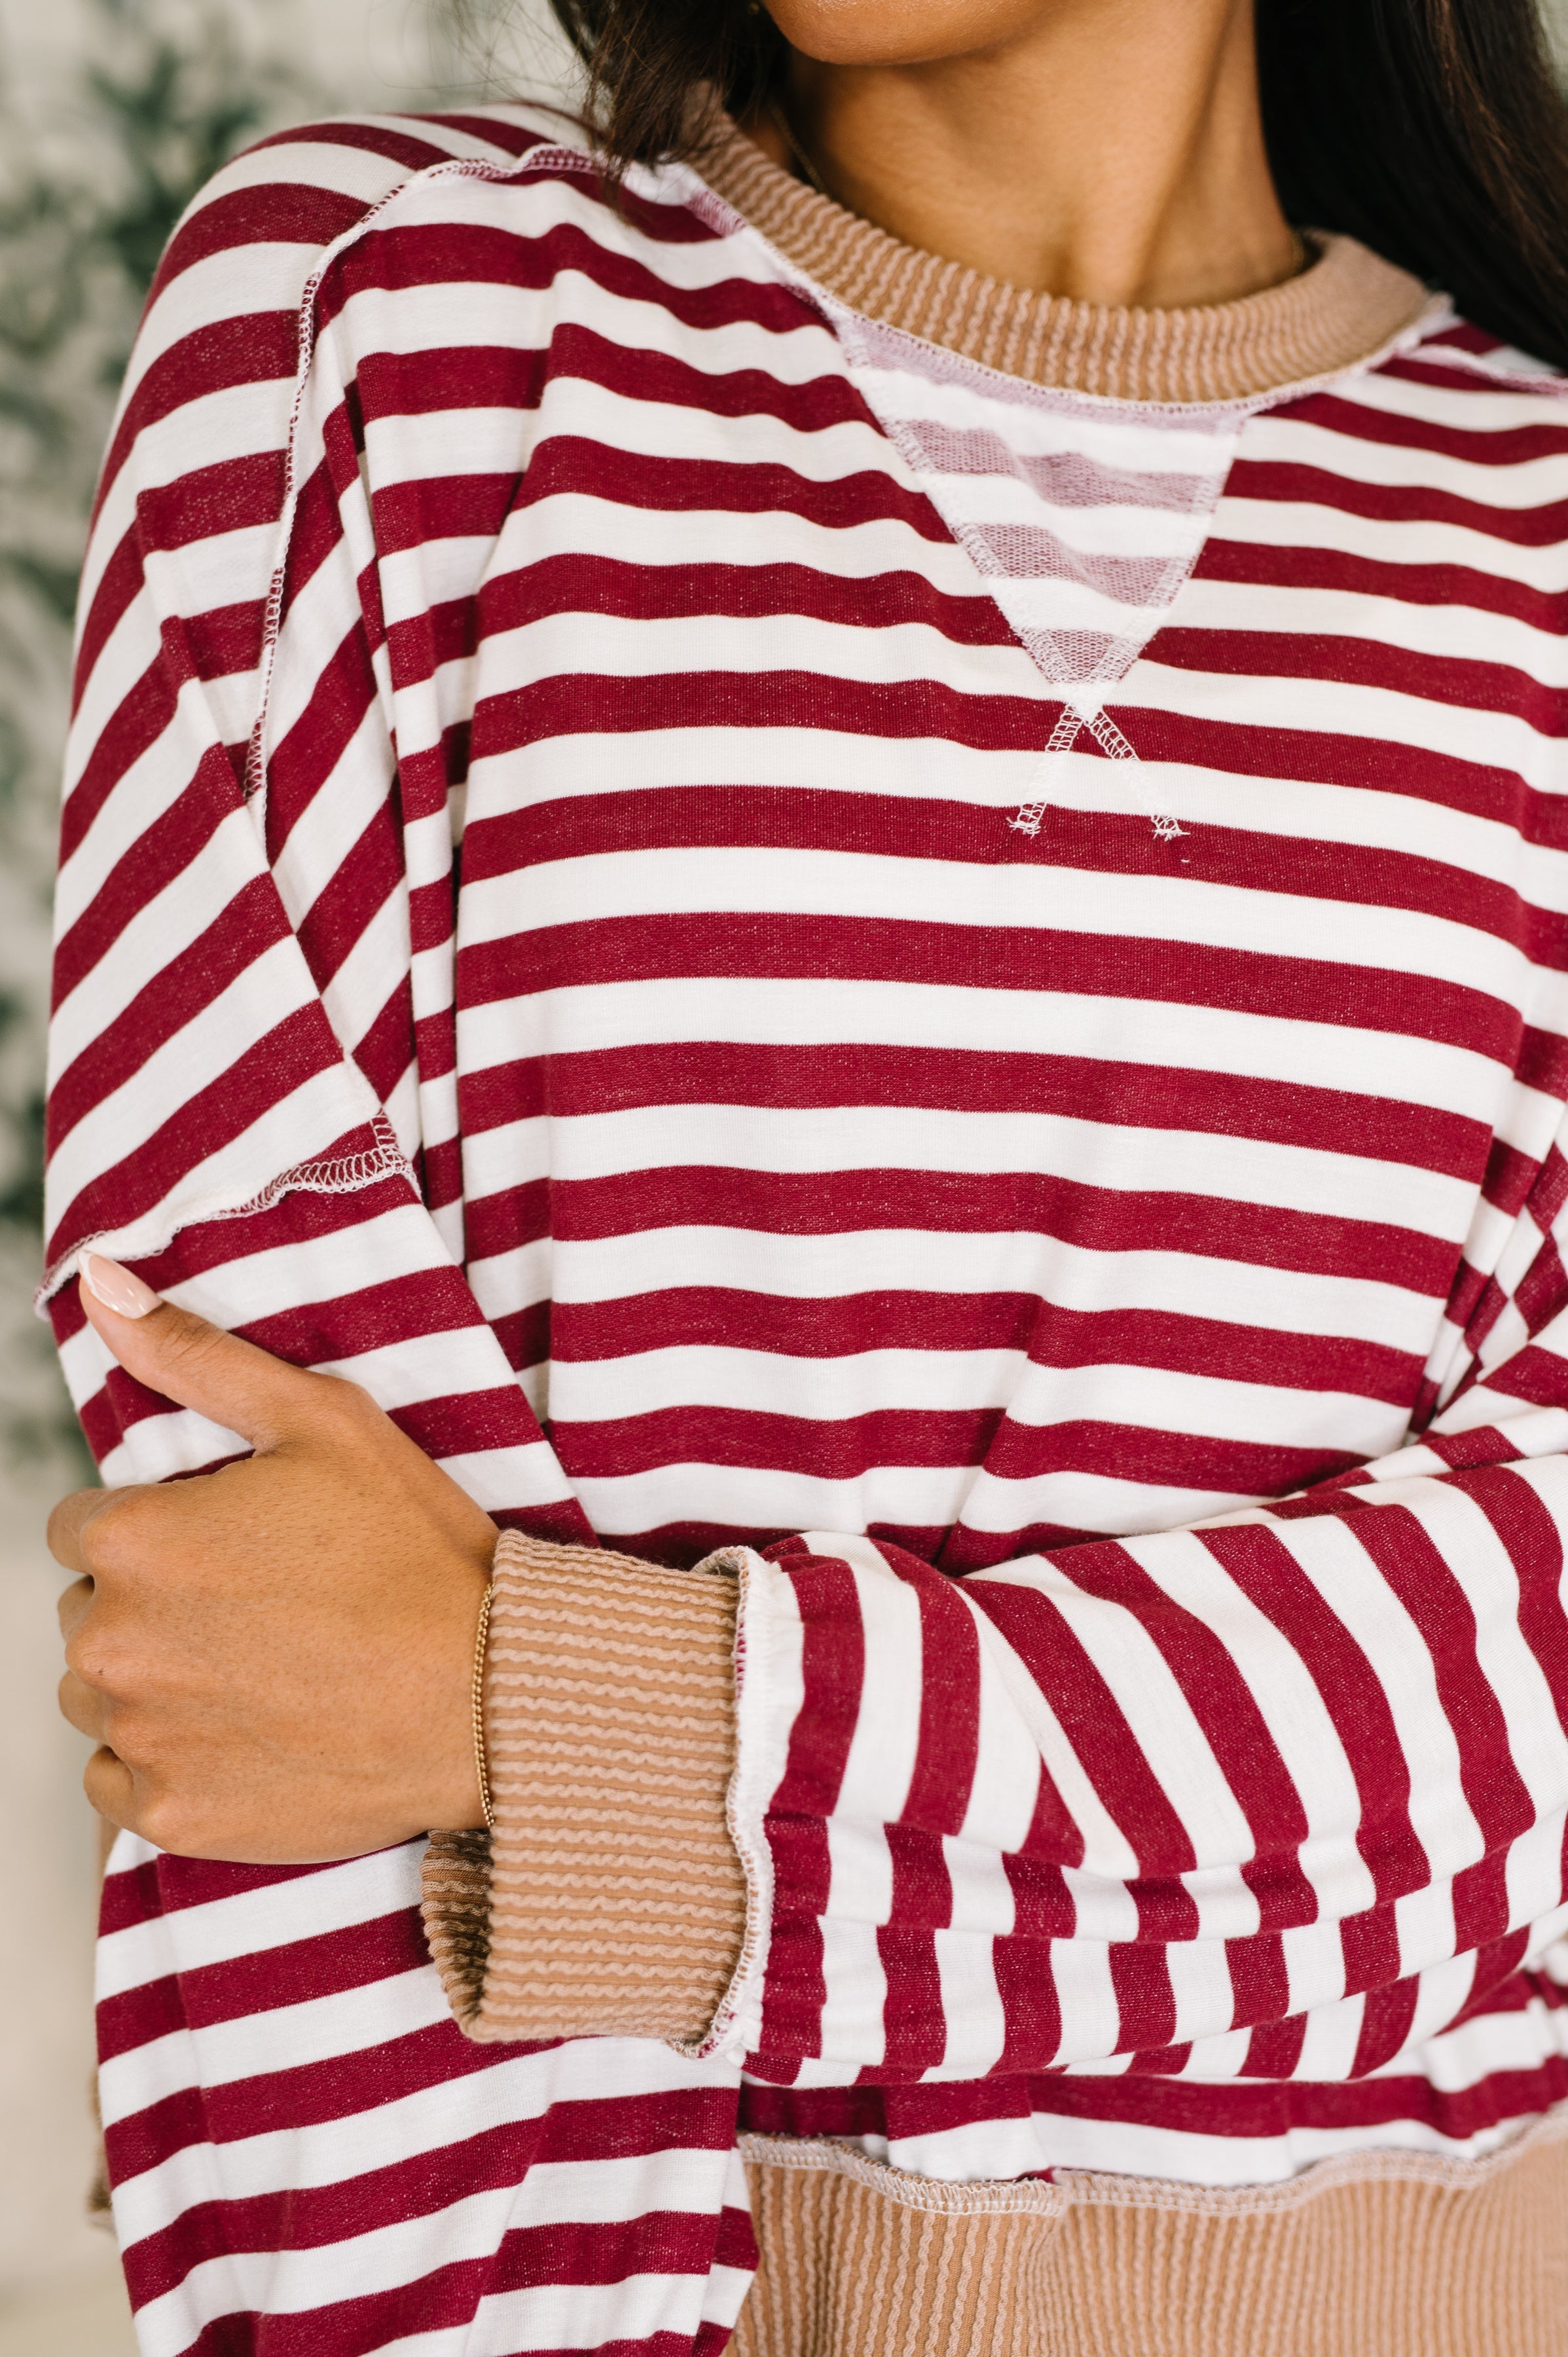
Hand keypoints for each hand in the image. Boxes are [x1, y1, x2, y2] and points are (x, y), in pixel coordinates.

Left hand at [50, 1253, 495, 1862]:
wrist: (490, 1697)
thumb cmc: (415, 1552)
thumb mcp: (322, 1420)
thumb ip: (195, 1354)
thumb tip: (99, 1284)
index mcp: (135, 1539)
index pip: (84, 1528)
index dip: (160, 1529)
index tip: (234, 1546)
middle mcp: (113, 1641)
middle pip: (90, 1613)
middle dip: (156, 1605)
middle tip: (262, 1608)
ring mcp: (140, 1736)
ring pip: (102, 1698)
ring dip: (158, 1683)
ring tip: (261, 1670)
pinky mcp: (171, 1813)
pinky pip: (121, 1783)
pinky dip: (170, 1761)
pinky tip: (251, 1730)